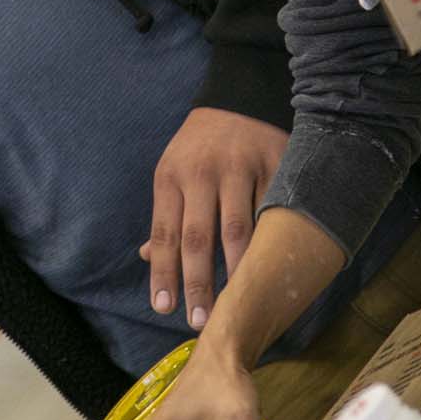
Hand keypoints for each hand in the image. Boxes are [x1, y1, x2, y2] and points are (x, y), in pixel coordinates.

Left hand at [143, 109, 287, 329]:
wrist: (238, 99)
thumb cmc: (199, 148)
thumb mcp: (172, 172)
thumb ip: (166, 216)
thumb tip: (147, 258)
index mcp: (171, 176)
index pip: (164, 232)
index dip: (163, 272)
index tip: (164, 308)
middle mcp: (202, 172)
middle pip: (198, 235)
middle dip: (198, 282)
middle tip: (199, 320)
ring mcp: (240, 168)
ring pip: (237, 227)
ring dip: (236, 270)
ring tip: (236, 303)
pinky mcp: (273, 164)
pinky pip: (271, 210)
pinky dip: (270, 241)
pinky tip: (270, 268)